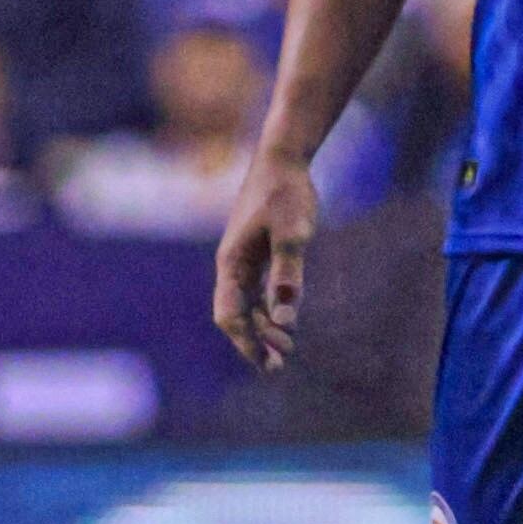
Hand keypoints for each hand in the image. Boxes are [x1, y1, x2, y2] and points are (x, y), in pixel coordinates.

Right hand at [212, 148, 316, 371]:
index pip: (229, 314)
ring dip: (262, 328)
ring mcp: (242, 259)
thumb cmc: (286, 193)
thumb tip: (285, 320)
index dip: (246, 342)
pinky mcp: (256, 252)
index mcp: (231, 263)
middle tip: (279, 364)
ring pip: (246, 304)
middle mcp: (231, 265)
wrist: (282, 159)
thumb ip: (289, 276)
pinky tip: (283, 320)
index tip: (267, 363)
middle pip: (235, 314)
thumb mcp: (293, 234)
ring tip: (285, 349)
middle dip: (254, 341)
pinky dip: (267, 308)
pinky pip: (256, 290)